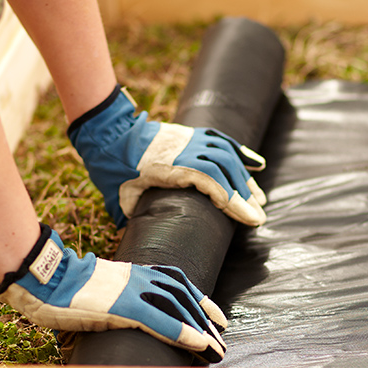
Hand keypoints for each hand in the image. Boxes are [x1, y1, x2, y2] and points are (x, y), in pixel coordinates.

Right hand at [0, 225, 227, 362]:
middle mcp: (136, 278)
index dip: (197, 298)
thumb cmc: (58, 286)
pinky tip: (197, 344)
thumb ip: (110, 296)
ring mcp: (130, 291)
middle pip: (182, 295)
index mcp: (130, 273)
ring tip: (215, 349)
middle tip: (221, 338)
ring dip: (199, 329)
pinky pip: (159, 320)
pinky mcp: (122, 306)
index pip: (175, 281)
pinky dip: (181, 332)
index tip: (214, 315)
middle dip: (204, 318)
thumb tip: (114, 311)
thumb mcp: (93, 288)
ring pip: (177, 307)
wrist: (41, 277)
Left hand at [68, 86, 266, 227]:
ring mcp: (190, 140)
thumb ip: (138, 215)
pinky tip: (257, 164)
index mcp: (170, 167)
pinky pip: (221, 141)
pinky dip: (240, 152)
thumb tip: (150, 236)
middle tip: (258, 218)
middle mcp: (185, 151)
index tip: (252, 220)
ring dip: (245, 178)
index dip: (234, 203)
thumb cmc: (111, 168)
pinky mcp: (190, 135)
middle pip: (225, 171)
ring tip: (260, 199)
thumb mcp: (121, 197)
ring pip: (226, 157)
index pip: (212, 183)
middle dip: (245, 196)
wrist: (108, 132)